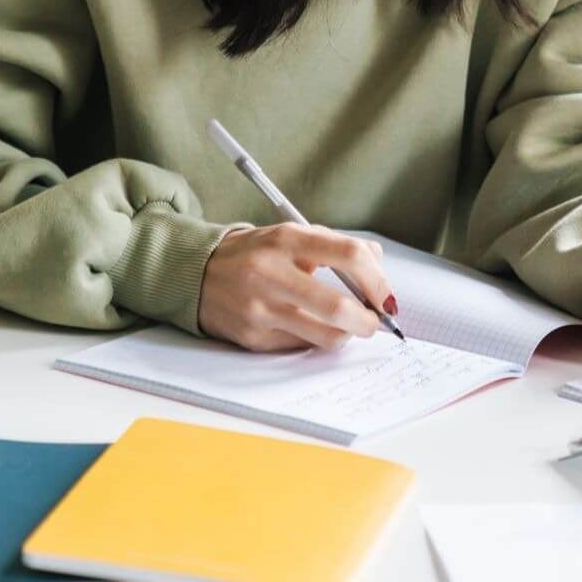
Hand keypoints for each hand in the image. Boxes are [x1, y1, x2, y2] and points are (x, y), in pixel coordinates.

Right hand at [198, 223, 397, 351]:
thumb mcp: (290, 235)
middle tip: (373, 322)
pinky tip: (309, 329)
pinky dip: (315, 340)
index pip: (349, 256)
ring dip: (346, 336)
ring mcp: (260, 308)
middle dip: (368, 321)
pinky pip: (300, 346)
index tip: (386, 297)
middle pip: (339, 307)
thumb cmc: (254, 254)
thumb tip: (377, 264)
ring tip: (346, 328)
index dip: (378, 281)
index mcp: (287, 240)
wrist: (195, 273)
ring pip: (325, 336)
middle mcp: (271, 273)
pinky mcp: (252, 336)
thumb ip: (334, 245)